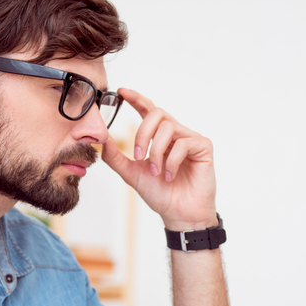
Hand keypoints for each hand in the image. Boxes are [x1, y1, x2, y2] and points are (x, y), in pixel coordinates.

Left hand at [101, 88, 216, 230]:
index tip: (122, 91)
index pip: (148, 110)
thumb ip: (116, 157)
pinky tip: (171, 176)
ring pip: (168, 127)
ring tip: (156, 172)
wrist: (178, 214)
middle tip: (137, 156)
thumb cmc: (160, 194)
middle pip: (157, 113)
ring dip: (157, 151)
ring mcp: (190, 138)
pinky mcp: (203, 146)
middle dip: (142, 133)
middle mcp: (175, 133)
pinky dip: (172, 161)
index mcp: (159, 136)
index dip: (136, 98)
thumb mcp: (132, 174)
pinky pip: (183, 143)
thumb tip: (101, 139)